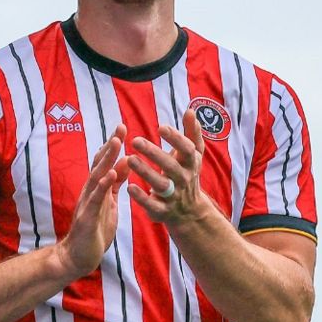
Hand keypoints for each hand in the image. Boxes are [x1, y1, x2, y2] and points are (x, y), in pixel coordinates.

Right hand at [54, 124, 129, 278]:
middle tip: (120, 127)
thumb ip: (114, 185)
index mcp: (96, 189)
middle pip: (99, 164)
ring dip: (106, 160)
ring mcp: (87, 204)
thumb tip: (124, 163)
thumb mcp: (109, 204)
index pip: (104, 163)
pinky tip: (110, 175)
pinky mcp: (87, 217)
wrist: (78, 256)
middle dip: (110, 146)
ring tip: (116, 144)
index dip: (112, 146)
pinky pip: (96, 199)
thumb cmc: (94, 231)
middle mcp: (89, 192)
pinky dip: (102, 186)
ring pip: (96, 177)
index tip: (122, 128)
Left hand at [128, 109, 208, 224]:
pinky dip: (141, 197)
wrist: (189, 211)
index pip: (187, 149)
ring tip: (129, 159)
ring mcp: (174, 196)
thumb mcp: (192, 155)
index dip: (176, 138)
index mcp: (191, 163)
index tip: (160, 127)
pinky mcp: (162, 210)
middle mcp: (184, 179)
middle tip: (135, 140)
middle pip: (171, 166)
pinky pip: (152, 205)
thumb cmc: (186, 174)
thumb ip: (191, 133)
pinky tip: (129, 186)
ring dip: (145, 172)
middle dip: (154, 153)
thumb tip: (190, 110)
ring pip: (161, 184)